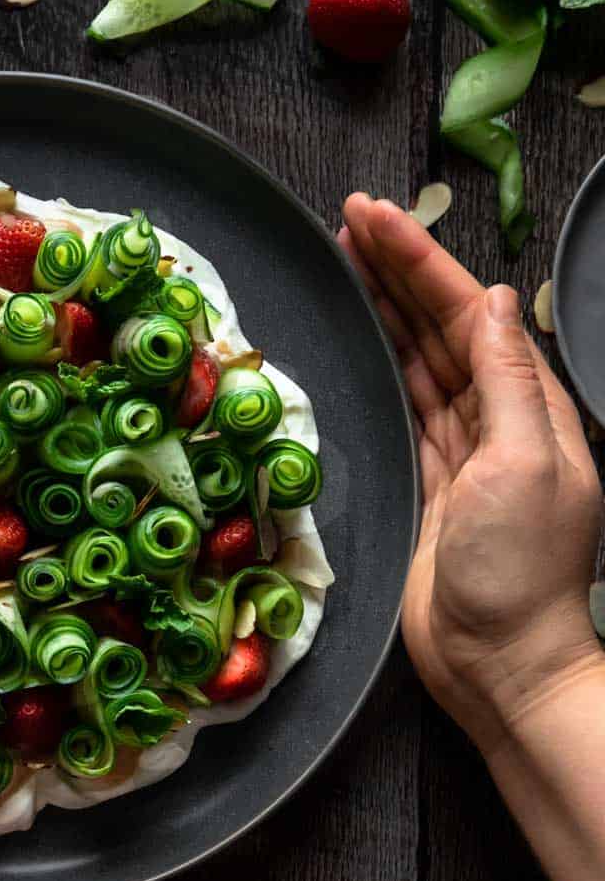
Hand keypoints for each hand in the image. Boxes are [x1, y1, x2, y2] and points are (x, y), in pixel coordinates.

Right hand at [341, 195, 602, 750]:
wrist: (500, 663)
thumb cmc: (520, 569)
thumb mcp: (523, 462)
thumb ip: (509, 379)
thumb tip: (493, 300)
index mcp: (532, 406)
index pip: (470, 314)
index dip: (421, 261)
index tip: (373, 217)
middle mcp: (501, 420)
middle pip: (443, 327)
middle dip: (399, 270)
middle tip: (348, 221)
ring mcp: (465, 453)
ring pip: (422, 362)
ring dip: (388, 310)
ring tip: (348, 262)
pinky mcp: (433, 486)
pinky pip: (408, 408)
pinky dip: (385, 368)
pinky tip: (366, 340)